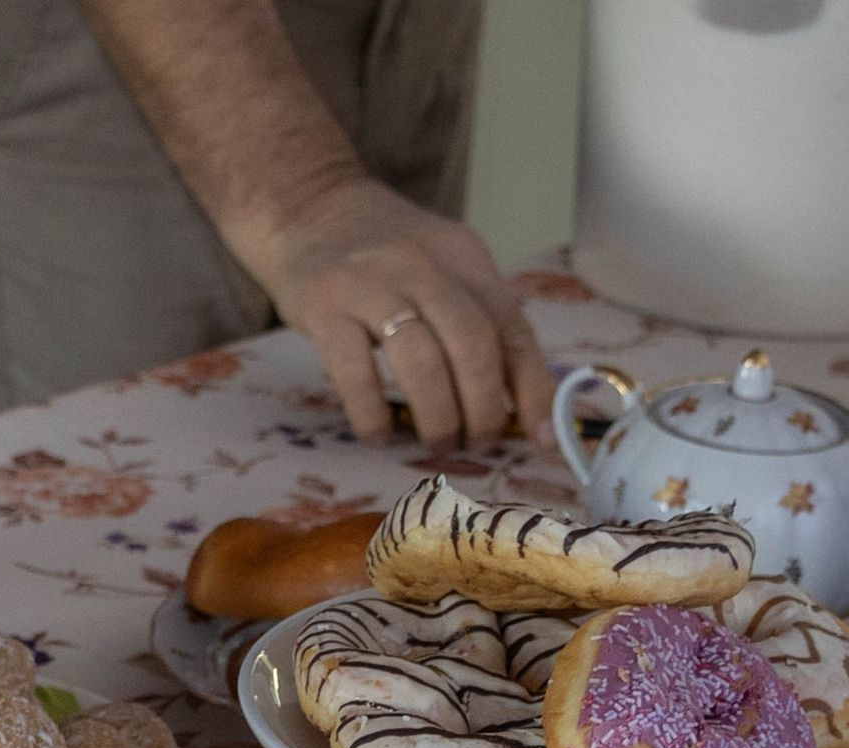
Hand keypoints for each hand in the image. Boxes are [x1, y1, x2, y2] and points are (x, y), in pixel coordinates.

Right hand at [240, 174, 548, 449]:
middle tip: (477, 441)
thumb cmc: (381, 251)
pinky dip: (374, 416)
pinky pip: (356, 374)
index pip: (513, 327)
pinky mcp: (324, 307)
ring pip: (421, 363)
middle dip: (483, 409)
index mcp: (465, 257)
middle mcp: (424, 265)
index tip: (542, 437)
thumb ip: (478, 317)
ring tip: (437, 441)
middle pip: (473, 345)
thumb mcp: (441, 265)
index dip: (533, 389)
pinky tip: (379, 434)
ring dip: (437, 418)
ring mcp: (371, 284)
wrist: (306, 205)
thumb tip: (519, 400)